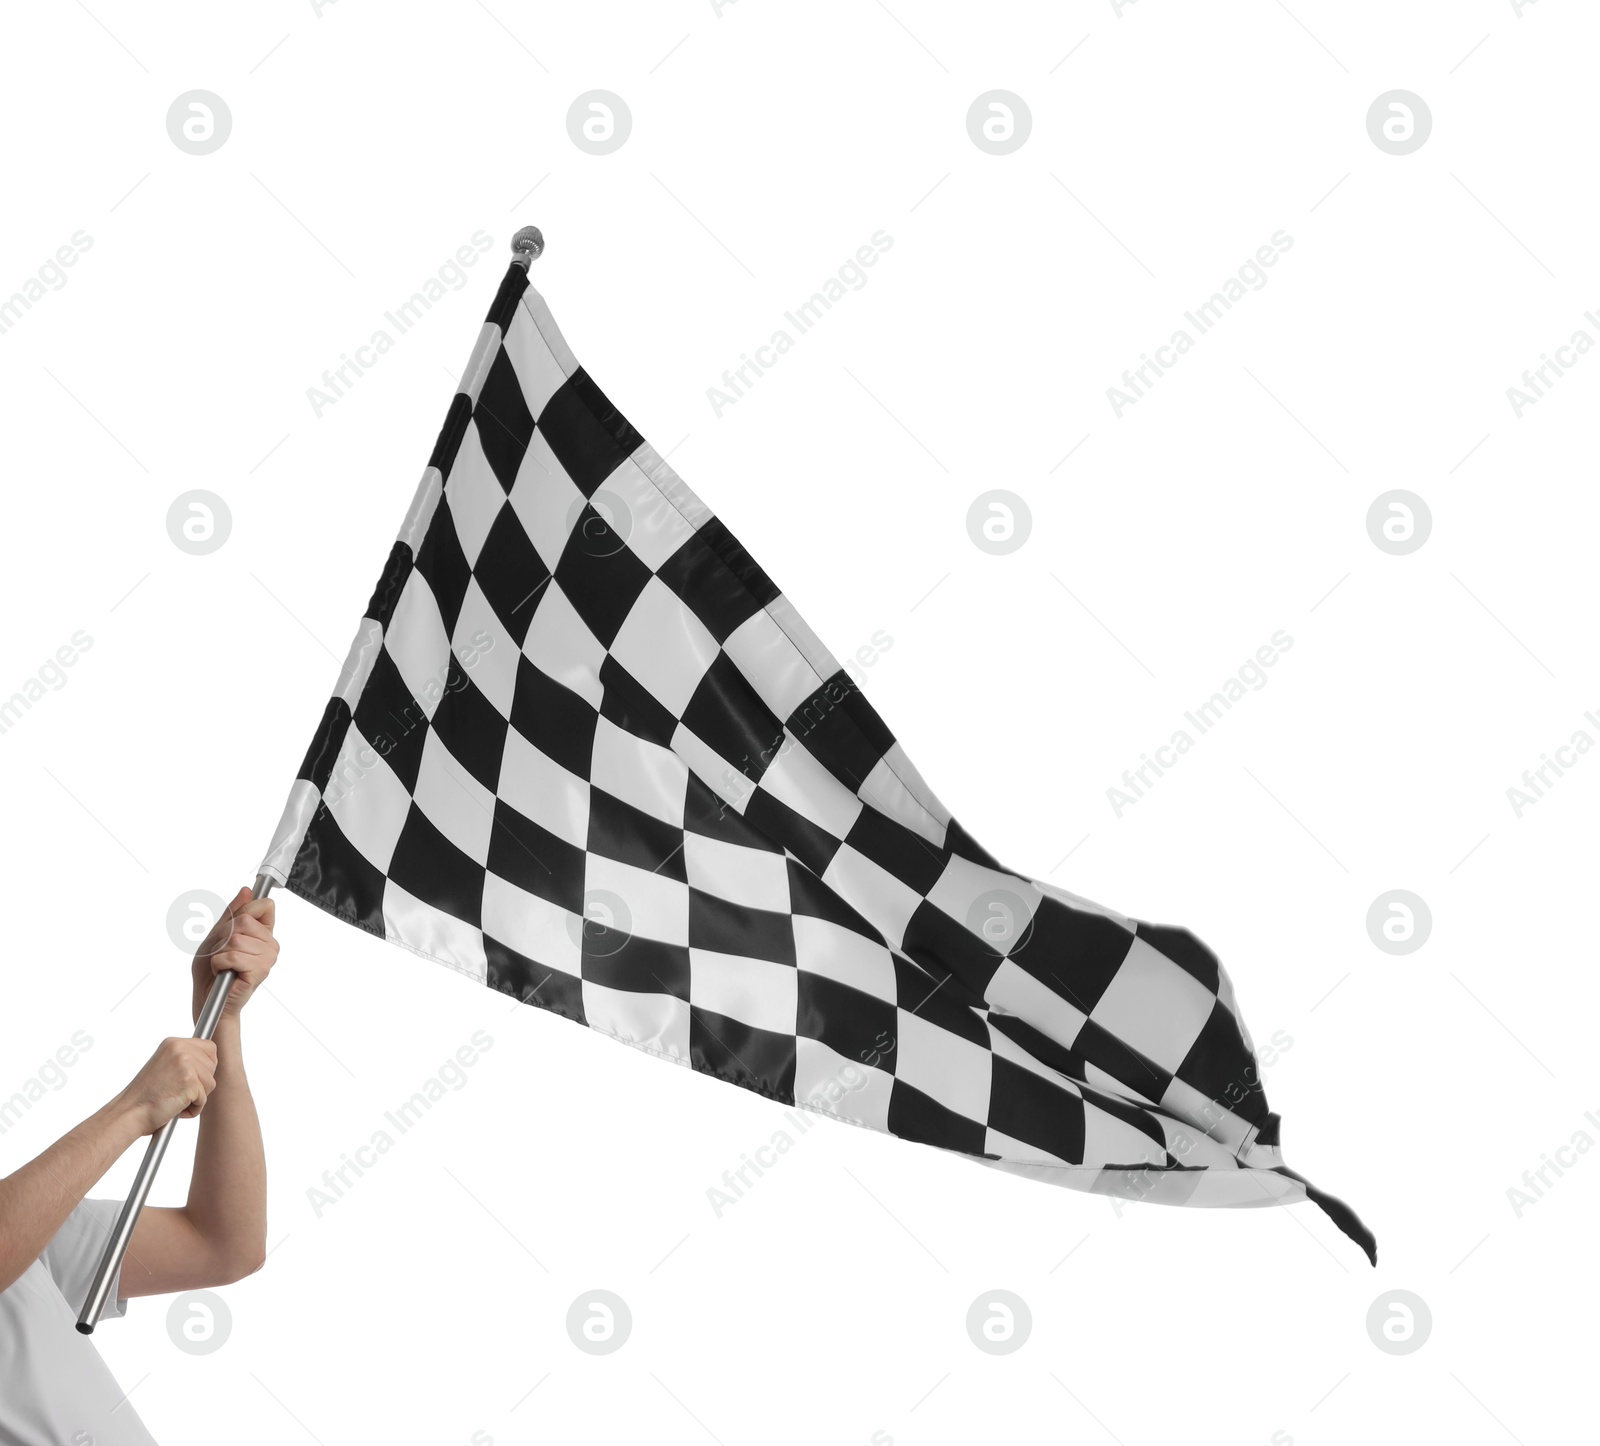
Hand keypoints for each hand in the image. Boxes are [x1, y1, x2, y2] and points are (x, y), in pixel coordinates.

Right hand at [118, 1038, 218, 1134]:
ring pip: (211, 1083)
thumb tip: (210, 1059)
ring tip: (173, 1099)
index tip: (191, 1077)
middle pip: (213, 1065)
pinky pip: (204, 1099)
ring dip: (196, 1097)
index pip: (209, 1047)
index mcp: (173, 1043)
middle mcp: (180, 1049)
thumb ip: (184, 1059)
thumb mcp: (165, 1066)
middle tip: (177, 1091)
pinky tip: (174, 1108)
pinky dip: (192, 1109)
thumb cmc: (145, 1096)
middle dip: (201, 1082)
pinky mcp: (190, 1081)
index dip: (206, 1066)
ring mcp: (186, 1064)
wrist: (128, 1113)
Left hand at [191, 887, 278, 1024]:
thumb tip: (247, 890)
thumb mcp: (218, 934)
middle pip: (245, 920)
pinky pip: (232, 955)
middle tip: (221, 952)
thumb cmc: (212, 970)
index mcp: (264, 933)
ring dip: (218, 952)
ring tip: (222, 964)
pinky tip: (223, 972)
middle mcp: (270, 944)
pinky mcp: (259, 972)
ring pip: (235, 938)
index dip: (245, 911)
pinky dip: (218, 963)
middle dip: (223, 935)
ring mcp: (267, 958)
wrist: (207, 999)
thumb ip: (233, 912)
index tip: (234, 926)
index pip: (264, 905)